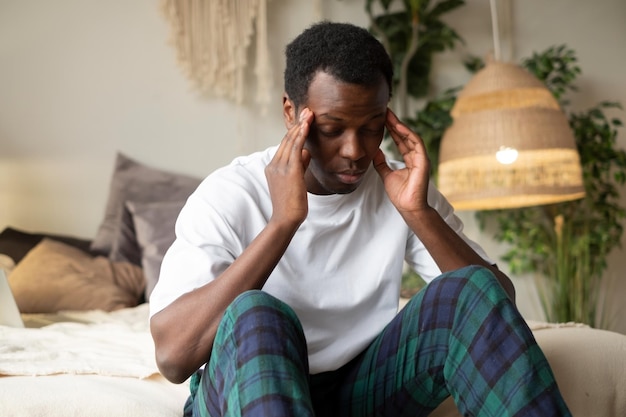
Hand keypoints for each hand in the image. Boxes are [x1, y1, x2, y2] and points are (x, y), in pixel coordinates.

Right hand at [265, 108, 313, 226]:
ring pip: (290, 142)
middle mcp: (274, 165)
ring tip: (309, 114)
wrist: (286, 219)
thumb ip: (300, 165)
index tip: (303, 119)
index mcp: (272, 167)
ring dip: (300, 126)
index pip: (285, 145)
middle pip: (286, 140)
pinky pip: (295, 149)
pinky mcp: (289, 171)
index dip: (294, 131)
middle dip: (298, 124)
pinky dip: (300, 136)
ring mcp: (280, 168)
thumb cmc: (292, 203)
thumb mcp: (296, 180)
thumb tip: (307, 151)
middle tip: (307, 111)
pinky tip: (306, 126)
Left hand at [373, 108, 430, 213]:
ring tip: (389, 115)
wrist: (408, 207)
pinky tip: (398, 126)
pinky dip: (408, 134)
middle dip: (394, 123)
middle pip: (405, 135)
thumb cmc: (400, 194)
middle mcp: (416, 156)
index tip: (381, 119)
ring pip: (411, 136)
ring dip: (400, 125)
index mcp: (409, 159)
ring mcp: (421, 158)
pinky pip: (416, 144)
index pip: (400, 140)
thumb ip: (381, 163)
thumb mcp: (386, 174)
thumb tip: (375, 151)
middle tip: (385, 111)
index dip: (391, 129)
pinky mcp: (423, 161)